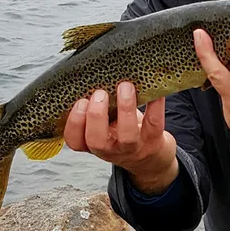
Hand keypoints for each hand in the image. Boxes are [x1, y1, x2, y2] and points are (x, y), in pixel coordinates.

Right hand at [63, 81, 178, 194]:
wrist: (149, 156)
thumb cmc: (121, 131)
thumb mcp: (103, 123)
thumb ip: (95, 108)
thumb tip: (93, 74)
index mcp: (92, 143)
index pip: (74, 142)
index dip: (74, 123)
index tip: (80, 101)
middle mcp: (110, 149)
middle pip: (97, 141)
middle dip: (96, 116)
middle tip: (100, 93)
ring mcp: (133, 148)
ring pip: (127, 136)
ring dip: (125, 109)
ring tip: (124, 87)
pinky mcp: (153, 141)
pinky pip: (154, 123)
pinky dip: (155, 105)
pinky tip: (154, 91)